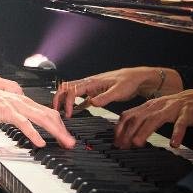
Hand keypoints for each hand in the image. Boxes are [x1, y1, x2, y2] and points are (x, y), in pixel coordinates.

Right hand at [0, 81, 75, 148]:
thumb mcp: (1, 105)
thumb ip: (12, 109)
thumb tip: (18, 117)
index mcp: (20, 99)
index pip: (45, 111)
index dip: (57, 123)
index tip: (63, 134)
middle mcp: (21, 100)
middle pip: (48, 114)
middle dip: (62, 129)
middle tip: (71, 142)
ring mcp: (15, 105)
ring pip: (42, 118)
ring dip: (56, 131)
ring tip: (64, 142)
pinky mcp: (7, 111)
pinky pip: (24, 123)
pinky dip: (34, 133)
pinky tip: (40, 142)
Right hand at [53, 67, 181, 117]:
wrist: (137, 78)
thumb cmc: (128, 82)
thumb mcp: (118, 91)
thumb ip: (104, 98)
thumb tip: (92, 103)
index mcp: (91, 82)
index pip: (72, 91)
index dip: (67, 102)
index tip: (68, 114)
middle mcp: (89, 83)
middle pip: (66, 88)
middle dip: (58, 98)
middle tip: (55, 110)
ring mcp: (91, 87)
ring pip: (72, 91)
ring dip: (64, 100)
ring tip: (61, 111)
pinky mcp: (95, 92)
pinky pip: (81, 97)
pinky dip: (75, 103)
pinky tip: (75, 111)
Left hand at [114, 86, 192, 148]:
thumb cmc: (180, 107)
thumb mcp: (159, 111)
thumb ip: (146, 119)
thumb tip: (131, 134)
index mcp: (150, 106)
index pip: (129, 114)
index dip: (120, 128)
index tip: (116, 141)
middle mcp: (158, 106)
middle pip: (138, 117)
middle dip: (128, 131)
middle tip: (123, 145)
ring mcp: (172, 108)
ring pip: (155, 119)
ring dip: (144, 131)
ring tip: (138, 143)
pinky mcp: (187, 113)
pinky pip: (181, 124)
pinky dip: (177, 133)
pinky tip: (174, 143)